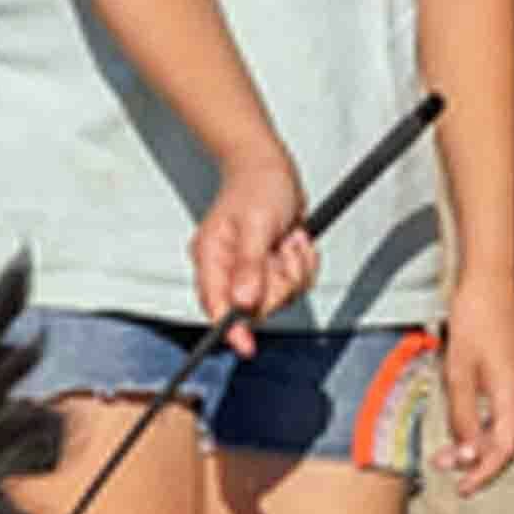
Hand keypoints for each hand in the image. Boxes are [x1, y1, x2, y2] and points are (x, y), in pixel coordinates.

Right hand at [191, 149, 311, 354]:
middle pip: (255, 307)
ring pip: (279, 297)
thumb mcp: (256, 223)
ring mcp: (251, 272)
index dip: (231, 328)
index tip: (246, 346)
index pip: (216, 305)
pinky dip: (303, 265)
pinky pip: (295, 286)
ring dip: (293, 270)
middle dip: (278, 282)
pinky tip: (293, 242)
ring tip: (287, 241)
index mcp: (211, 258)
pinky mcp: (271, 270)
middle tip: (280, 252)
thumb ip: (249, 263)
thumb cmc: (256, 187)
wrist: (270, 167)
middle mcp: (228, 270)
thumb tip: (244, 300)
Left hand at [434, 279, 513, 496]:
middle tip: (442, 466)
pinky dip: (485, 421)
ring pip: (505, 426)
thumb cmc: (473, 320)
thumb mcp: (457, 373)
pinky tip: (463, 417)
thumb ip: (462, 417)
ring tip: (446, 446)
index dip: (483, 474)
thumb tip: (467, 452)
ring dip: (478, 440)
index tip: (462, 489)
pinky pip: (506, 408)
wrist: (493, 278)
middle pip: (506, 442)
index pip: (504, 452)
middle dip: (475, 459)